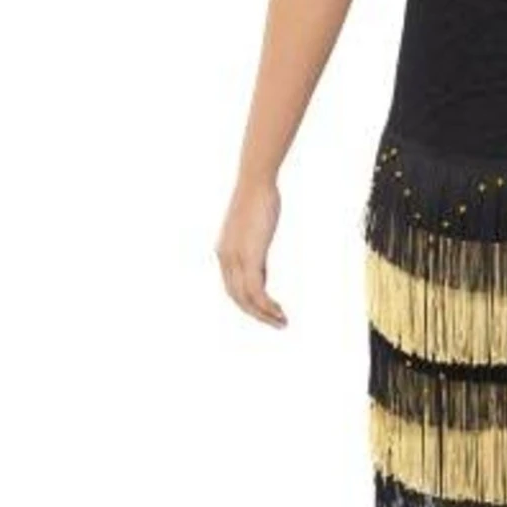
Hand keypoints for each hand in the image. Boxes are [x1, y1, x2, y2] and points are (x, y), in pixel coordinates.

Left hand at [216, 179, 286, 326]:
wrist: (256, 182)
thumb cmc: (258, 199)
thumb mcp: (254, 231)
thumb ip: (254, 253)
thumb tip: (260, 271)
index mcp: (224, 253)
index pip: (232, 288)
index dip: (248, 304)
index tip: (266, 312)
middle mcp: (225, 259)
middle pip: (237, 298)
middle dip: (257, 315)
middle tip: (276, 323)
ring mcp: (235, 259)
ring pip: (246, 299)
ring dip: (264, 315)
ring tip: (282, 322)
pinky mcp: (249, 257)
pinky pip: (256, 291)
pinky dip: (267, 306)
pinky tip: (279, 312)